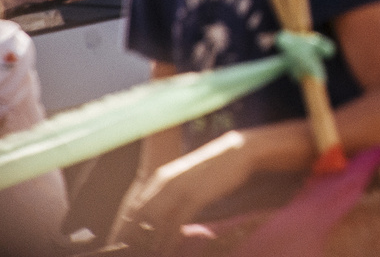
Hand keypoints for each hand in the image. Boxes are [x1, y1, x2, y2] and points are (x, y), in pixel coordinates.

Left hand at [111, 131, 254, 254]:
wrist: (238, 152)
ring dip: (149, 242)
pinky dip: (169, 239)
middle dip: (132, 238)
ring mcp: (179, 189)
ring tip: (147, 256)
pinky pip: (176, 223)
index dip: (126, 228)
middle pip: (140, 216)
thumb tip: (163, 211)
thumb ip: (172, 191)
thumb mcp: (186, 176)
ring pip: (155, 221)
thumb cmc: (214, 166)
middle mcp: (165, 182)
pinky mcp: (195, 196)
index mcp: (160, 177)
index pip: (135, 207)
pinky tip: (167, 251)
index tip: (123, 244)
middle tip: (130, 253)